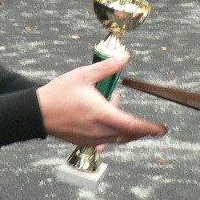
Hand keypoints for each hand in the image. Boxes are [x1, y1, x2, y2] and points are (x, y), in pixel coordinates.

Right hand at [37, 54, 167, 146]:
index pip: (132, 125)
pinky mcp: (85, 142)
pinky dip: (111, 130)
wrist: (36, 112)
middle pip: (128, 133)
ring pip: (118, 137)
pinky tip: (100, 117)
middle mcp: (98, 131)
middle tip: (117, 98)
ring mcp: (92, 139)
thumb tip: (125, 57)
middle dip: (134, 120)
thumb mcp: (84, 75)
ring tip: (105, 102)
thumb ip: (107, 67)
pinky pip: (106, 140)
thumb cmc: (58, 93)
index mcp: (100, 114)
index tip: (162, 129)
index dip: (149, 128)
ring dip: (121, 123)